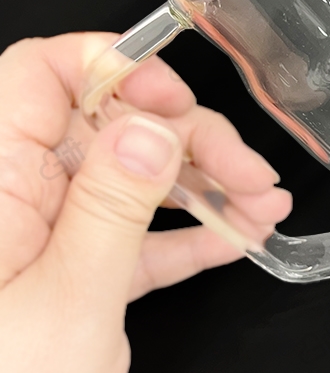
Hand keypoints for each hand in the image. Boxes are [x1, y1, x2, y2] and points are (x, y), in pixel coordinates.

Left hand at [0, 33, 291, 372]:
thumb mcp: (68, 303)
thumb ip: (112, 205)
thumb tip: (149, 125)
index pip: (41, 77)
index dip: (113, 69)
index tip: (174, 97)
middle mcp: (19, 199)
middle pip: (109, 126)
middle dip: (188, 140)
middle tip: (249, 173)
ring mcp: (50, 237)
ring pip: (134, 178)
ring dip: (205, 187)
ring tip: (263, 206)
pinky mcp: (77, 275)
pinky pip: (138, 235)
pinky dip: (190, 234)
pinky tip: (237, 238)